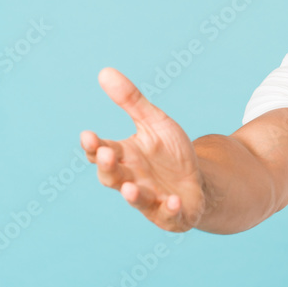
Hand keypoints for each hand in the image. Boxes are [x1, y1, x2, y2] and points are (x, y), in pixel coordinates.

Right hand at [80, 67, 205, 231]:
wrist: (198, 181)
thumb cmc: (170, 153)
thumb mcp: (155, 122)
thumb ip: (131, 101)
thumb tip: (105, 71)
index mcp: (123, 157)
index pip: (100, 152)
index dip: (93, 146)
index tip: (88, 135)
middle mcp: (131, 180)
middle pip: (111, 176)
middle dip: (108, 167)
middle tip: (106, 154)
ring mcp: (150, 199)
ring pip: (136, 199)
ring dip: (133, 195)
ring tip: (131, 189)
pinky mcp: (171, 215)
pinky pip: (168, 215)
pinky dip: (169, 209)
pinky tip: (173, 200)